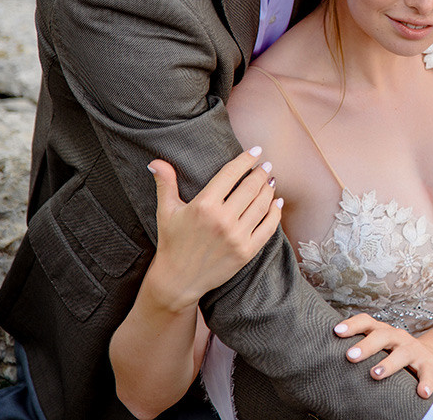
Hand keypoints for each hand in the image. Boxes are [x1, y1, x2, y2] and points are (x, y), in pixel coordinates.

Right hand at [145, 148, 282, 310]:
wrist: (178, 281)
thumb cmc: (172, 242)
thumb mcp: (166, 211)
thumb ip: (165, 183)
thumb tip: (156, 161)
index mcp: (203, 206)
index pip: (230, 174)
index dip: (246, 159)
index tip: (256, 151)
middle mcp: (222, 220)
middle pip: (250, 187)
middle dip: (261, 173)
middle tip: (266, 165)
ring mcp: (236, 236)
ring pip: (262, 204)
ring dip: (269, 189)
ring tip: (270, 181)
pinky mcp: (247, 251)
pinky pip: (269, 227)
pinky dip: (276, 212)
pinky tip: (277, 202)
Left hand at [334, 314, 432, 398]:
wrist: (431, 358)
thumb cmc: (394, 356)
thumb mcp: (380, 350)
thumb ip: (361, 354)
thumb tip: (326, 366)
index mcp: (383, 332)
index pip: (367, 322)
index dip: (352, 325)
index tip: (337, 331)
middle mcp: (398, 337)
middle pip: (382, 335)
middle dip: (366, 345)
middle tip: (350, 357)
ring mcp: (414, 350)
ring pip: (402, 353)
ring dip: (389, 363)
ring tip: (375, 374)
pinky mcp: (428, 364)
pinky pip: (427, 373)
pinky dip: (425, 382)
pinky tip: (421, 393)